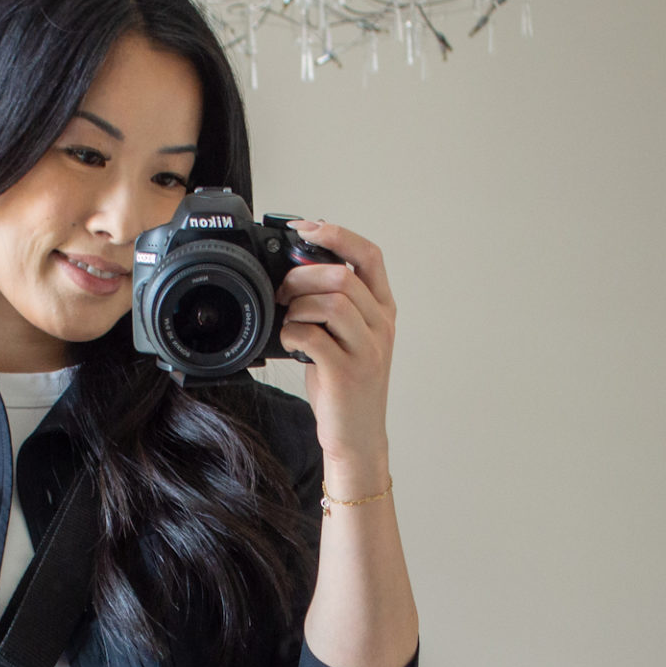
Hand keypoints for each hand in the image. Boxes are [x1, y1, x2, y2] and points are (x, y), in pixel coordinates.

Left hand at [276, 219, 395, 490]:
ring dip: (297, 306)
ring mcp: (368, 350)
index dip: (337, 235)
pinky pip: (314, 336)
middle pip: (343, 276)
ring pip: (331, 303)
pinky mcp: (347, 373)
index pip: (370, 255)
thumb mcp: (347, 338)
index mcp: (383, 310)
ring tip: (288, 321)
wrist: (356, 437)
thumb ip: (333, 304)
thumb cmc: (346, 387)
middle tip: (282, 291)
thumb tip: (296, 271)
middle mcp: (381, 326)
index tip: (306, 229)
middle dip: (302, 276)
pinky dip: (293, 333)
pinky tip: (289, 343)